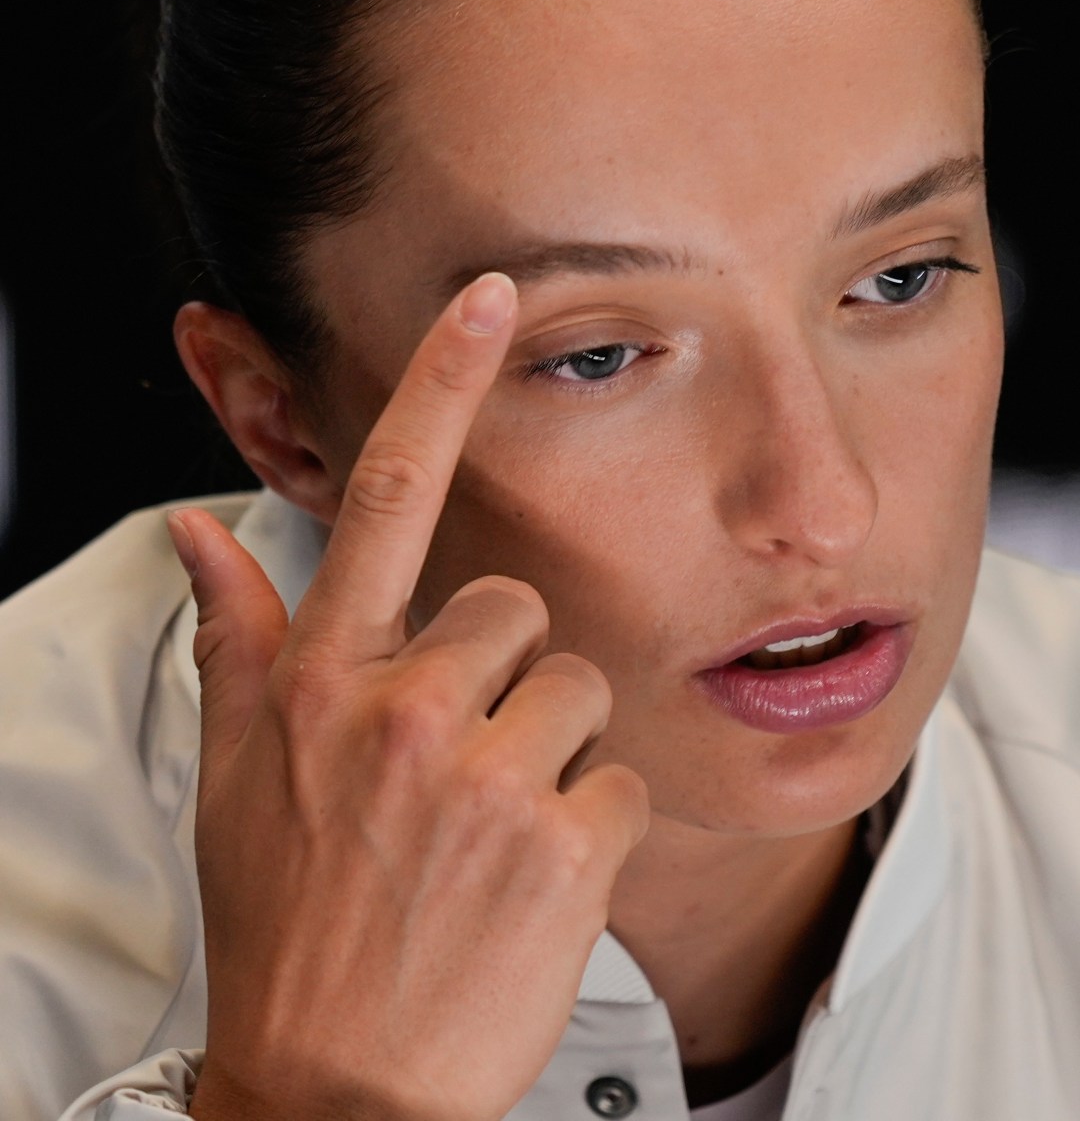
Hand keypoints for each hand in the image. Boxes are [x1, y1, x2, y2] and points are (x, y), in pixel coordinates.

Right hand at [171, 273, 650, 1120]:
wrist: (336, 1087)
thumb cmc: (292, 926)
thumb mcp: (235, 781)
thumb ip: (239, 644)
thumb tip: (196, 537)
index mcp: (322, 684)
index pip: (381, 500)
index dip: (438, 386)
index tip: (488, 296)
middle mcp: (401, 711)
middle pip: (523, 610)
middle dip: (513, 679)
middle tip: (462, 781)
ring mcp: (486, 774)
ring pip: (587, 691)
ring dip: (560, 758)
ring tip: (494, 842)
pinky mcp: (567, 839)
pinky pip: (624, 784)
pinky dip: (596, 836)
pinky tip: (535, 891)